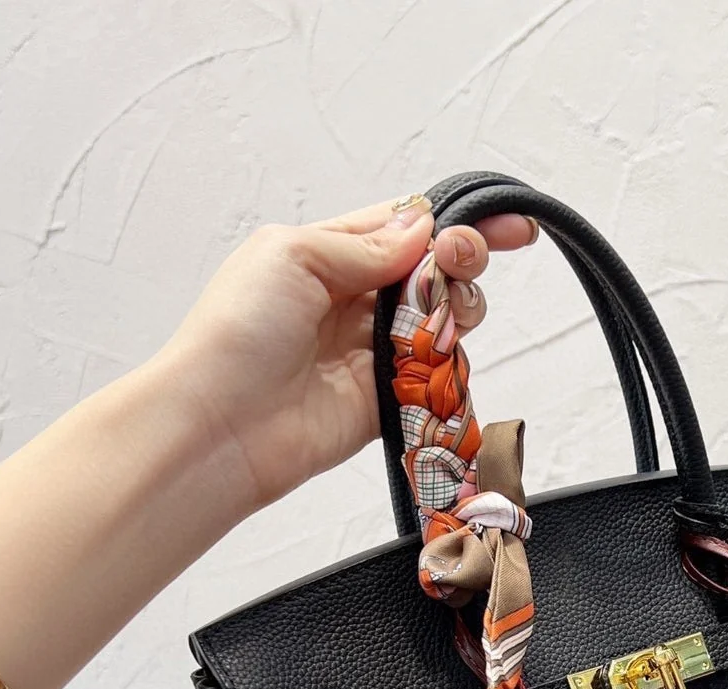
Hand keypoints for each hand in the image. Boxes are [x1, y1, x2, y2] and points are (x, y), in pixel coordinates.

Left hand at [157, 196, 537, 513]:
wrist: (221, 426)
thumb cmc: (237, 333)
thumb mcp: (294, 255)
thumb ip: (365, 244)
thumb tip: (423, 229)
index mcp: (328, 255)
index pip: (403, 228)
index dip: (454, 222)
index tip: (505, 223)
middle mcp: (354, 301)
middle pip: (433, 272)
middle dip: (463, 260)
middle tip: (465, 261)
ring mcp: (372, 352)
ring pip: (444, 322)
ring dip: (461, 308)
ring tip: (453, 311)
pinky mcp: (387, 402)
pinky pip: (438, 378)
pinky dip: (451, 365)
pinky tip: (445, 355)